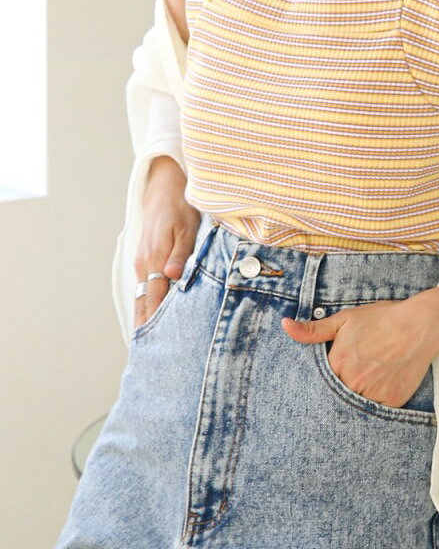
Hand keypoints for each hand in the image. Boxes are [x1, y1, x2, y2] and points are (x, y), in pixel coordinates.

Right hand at [133, 157, 200, 333]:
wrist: (162, 190)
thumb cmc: (180, 209)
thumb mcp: (186, 228)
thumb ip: (180, 254)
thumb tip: (171, 277)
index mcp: (155, 261)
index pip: (155, 300)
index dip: (156, 323)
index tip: (157, 347)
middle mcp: (145, 266)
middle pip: (145, 305)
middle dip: (147, 331)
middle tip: (151, 358)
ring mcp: (143, 265)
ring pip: (144, 299)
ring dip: (146, 321)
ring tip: (149, 348)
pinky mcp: (147, 262)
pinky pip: (147, 290)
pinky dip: (148, 307)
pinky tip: (152, 322)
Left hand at [281, 298, 437, 409]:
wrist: (419, 324)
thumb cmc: (381, 319)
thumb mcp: (345, 320)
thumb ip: (313, 330)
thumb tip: (284, 326)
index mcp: (337, 363)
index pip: (320, 383)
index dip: (325, 380)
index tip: (334, 375)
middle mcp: (353, 382)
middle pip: (338, 396)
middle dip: (342, 389)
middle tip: (355, 378)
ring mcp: (373, 393)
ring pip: (357, 405)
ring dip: (358, 398)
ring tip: (369, 380)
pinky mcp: (392, 401)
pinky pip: (378, 410)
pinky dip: (378, 401)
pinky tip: (383, 385)